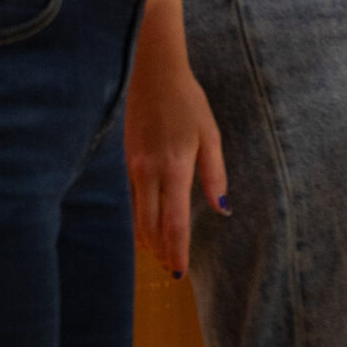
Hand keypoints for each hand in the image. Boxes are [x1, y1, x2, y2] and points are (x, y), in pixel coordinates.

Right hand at [125, 18, 224, 278]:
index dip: (177, 250)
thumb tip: (221, 209)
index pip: (173, 221)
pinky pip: (132, 199)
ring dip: (148, 239)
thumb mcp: (210, 135)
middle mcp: (149, 171)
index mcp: (175, 166)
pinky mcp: (125, 162)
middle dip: (160, 251)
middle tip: (172, 271)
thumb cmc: (188, 102)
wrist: (153, 74)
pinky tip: (147, 227)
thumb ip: (215, 174)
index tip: (180, 272)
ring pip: (137, 215)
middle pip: (150, 225)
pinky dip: (139, 219)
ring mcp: (133, 167)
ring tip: (161, 256)